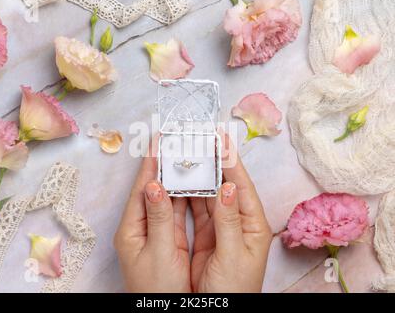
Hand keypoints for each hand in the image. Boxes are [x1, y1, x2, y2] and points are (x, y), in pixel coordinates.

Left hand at [114, 151, 190, 291]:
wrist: (168, 312)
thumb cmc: (156, 290)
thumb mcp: (158, 254)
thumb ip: (159, 218)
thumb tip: (155, 184)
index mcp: (132, 229)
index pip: (141, 188)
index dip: (149, 163)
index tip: (157, 140)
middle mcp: (142, 227)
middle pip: (153, 189)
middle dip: (164, 165)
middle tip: (176, 142)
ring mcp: (157, 232)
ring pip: (167, 198)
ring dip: (176, 178)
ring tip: (186, 155)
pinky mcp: (171, 239)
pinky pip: (179, 211)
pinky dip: (186, 196)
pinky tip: (194, 182)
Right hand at [190, 136, 272, 292]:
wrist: (215, 312)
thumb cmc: (235, 290)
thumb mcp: (233, 256)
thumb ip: (228, 221)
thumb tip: (226, 187)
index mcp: (253, 225)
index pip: (242, 186)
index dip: (232, 161)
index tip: (222, 138)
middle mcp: (238, 221)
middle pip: (224, 185)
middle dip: (213, 163)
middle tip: (200, 141)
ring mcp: (220, 227)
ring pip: (208, 194)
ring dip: (199, 175)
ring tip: (188, 154)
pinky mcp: (204, 235)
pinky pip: (195, 208)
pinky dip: (188, 193)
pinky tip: (180, 180)